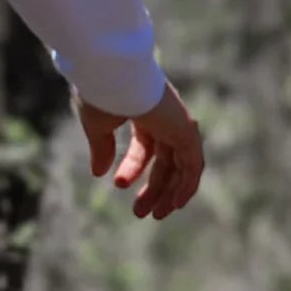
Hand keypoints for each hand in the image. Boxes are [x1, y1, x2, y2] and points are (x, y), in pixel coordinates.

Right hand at [75, 79, 203, 220]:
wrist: (113, 75)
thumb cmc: (100, 94)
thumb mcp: (97, 127)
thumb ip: (102, 149)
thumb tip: (98, 172)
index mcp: (144, 113)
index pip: (145, 148)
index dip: (133, 169)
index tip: (118, 185)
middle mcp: (165, 119)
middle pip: (165, 162)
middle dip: (152, 188)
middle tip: (140, 213)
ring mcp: (178, 124)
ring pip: (180, 167)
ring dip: (170, 193)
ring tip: (157, 215)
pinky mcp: (186, 130)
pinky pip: (193, 165)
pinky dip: (187, 185)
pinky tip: (177, 204)